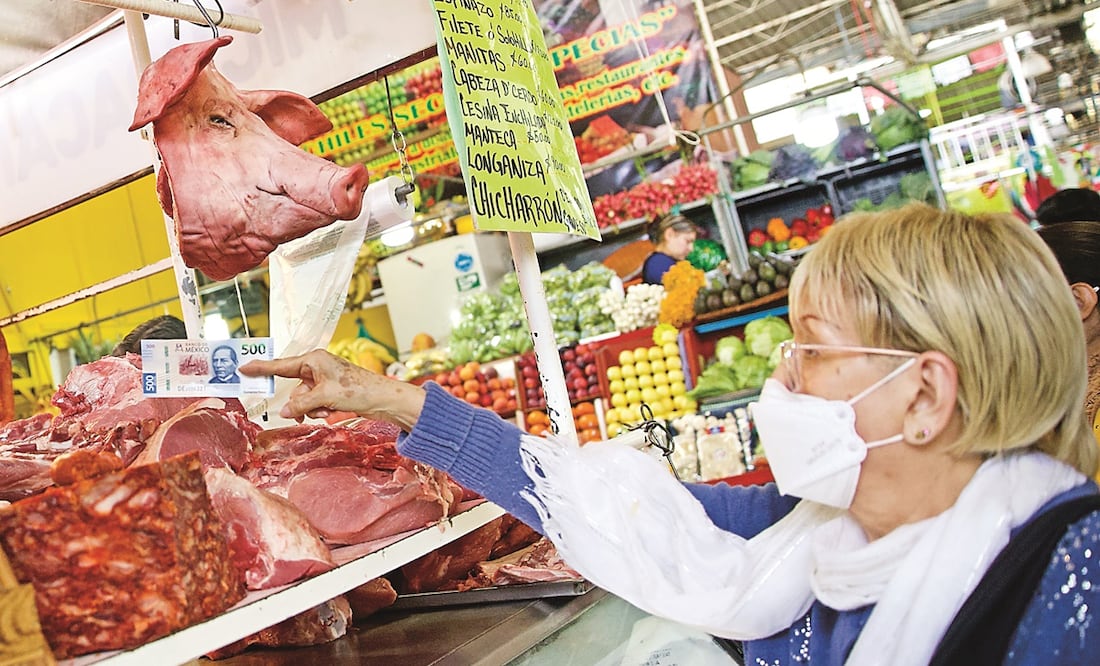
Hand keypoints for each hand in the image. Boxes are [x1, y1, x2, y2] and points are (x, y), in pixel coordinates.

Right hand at [239, 349, 425, 429]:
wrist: (382, 399)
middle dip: (299, 403)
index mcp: (314, 360)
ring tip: (326, 411)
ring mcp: (323, 379)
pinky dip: (318, 409)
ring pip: (303, 398)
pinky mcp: (330, 391)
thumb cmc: (357, 390)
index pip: (281, 365)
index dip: (261, 368)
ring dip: (311, 408)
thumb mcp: (325, 397)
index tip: (242, 367)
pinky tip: (331, 412)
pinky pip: (313, 403)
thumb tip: (283, 411)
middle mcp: (317, 367)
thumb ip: (301, 404)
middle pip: (294, 388)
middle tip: (300, 414)